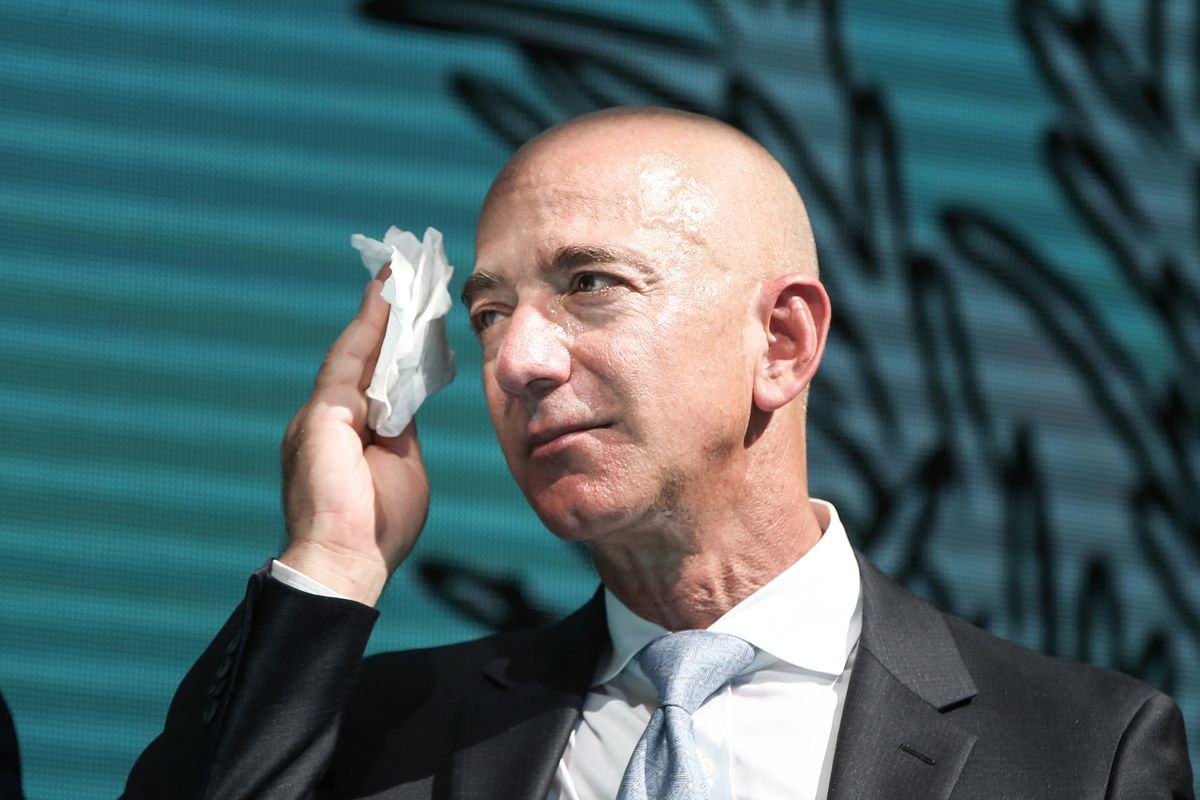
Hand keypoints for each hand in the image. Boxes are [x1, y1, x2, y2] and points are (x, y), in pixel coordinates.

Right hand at [278, 268, 429, 604]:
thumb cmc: (378, 527)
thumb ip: (402, 430)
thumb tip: (409, 402)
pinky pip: (350, 360)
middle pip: (361, 354)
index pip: (374, 375)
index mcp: (347, 432)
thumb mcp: (402, 466)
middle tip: (404, 271)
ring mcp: (321, 414)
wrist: (346, 563)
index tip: (411, 308)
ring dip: (378, 309)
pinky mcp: (322, 414)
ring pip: (354, 350)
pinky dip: (370, 326)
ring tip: (399, 269)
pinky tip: (387, 297)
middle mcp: (328, 417)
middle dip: (383, 313)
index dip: (391, 341)